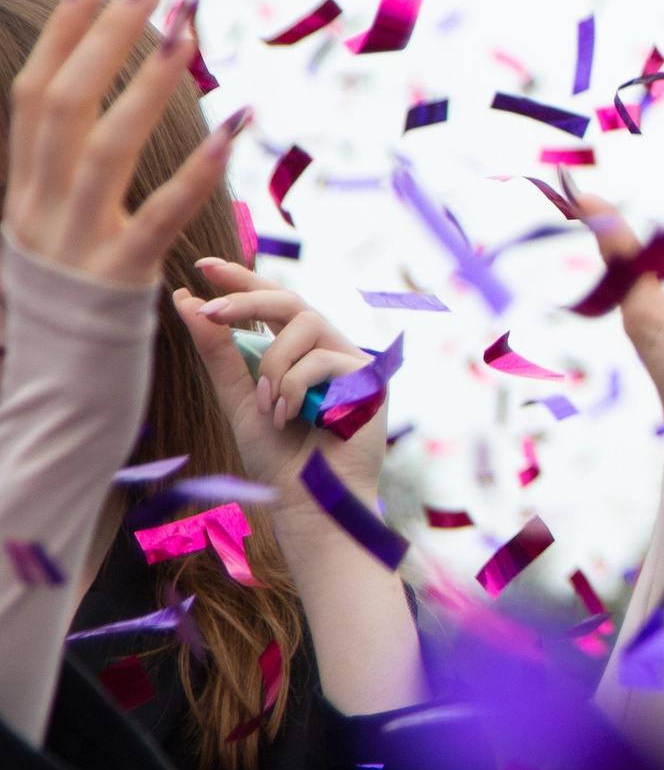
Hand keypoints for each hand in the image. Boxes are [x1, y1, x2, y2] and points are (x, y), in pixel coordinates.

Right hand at [4, 0, 239, 285]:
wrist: (59, 381)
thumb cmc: (72, 294)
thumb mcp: (51, 220)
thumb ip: (64, 163)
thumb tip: (87, 90)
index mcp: (22, 184)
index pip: (36, 88)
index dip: (65, 27)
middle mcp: (38, 202)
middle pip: (64, 100)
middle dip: (107, 30)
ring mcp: (76, 239)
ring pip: (105, 146)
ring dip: (146, 83)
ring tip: (187, 30)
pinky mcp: (119, 275)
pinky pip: (159, 214)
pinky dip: (197, 169)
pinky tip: (236, 128)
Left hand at [173, 260, 382, 502]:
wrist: (307, 502)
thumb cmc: (278, 458)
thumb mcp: (238, 396)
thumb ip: (217, 351)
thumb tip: (186, 298)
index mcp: (303, 353)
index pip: (274, 304)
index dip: (242, 280)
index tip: (203, 266)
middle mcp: (332, 352)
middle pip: (291, 301)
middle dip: (246, 301)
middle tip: (209, 311)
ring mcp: (354, 365)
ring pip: (305, 327)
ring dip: (272, 364)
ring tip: (267, 407)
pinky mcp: (371, 381)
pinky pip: (321, 361)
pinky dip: (293, 387)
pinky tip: (289, 417)